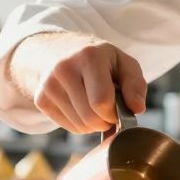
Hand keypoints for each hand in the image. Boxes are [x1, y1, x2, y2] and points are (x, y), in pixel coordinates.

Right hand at [10, 33, 146, 133]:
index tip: (118, 107)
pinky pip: (69, 127)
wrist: (60, 51)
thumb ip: (135, 84)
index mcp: (88, 56)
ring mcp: (49, 85)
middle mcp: (64, 69)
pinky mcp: (41, 100)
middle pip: (90, 118)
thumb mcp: (123, 62)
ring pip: (80, 126)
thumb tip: (137, 109)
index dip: (114, 112)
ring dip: (94, 124)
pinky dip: (80, 124)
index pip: (102, 101)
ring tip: (95, 106)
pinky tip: (81, 107)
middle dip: (105, 121)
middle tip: (109, 110)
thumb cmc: (99, 60)